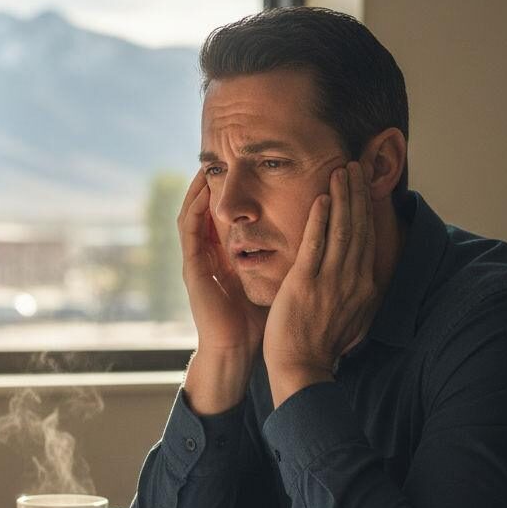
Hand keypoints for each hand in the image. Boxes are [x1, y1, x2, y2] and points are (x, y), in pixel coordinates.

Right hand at [177, 171, 265, 413]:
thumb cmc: (259, 322)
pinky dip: (193, 209)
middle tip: (222, 157)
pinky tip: (201, 192)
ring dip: (198, 189)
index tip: (250, 167)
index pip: (229, 215)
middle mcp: (211, 254)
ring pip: (193, 214)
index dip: (235, 190)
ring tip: (206, 165)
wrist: (237, 351)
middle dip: (213, 183)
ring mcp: (198, 261)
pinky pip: (188, 231)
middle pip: (209, 209)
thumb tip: (318, 242)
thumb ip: (287, 262)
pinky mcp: (192, 269)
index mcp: (229, 256)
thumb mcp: (275, 281)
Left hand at [263, 161, 379, 407]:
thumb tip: (364, 277)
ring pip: (343, 231)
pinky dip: (321, 221)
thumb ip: (357, 293)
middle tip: (356, 165)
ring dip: (343, 198)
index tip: (364, 185)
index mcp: (365, 287)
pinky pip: (316, 246)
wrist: (302, 369)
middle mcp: (354, 281)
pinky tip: (322, 199)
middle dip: (358, 194)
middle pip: (359, 228)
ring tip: (341, 172)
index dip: (366, 209)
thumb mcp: (352, 318)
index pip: (368, 238)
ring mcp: (331, 282)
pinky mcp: (306, 285)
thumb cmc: (320, 346)